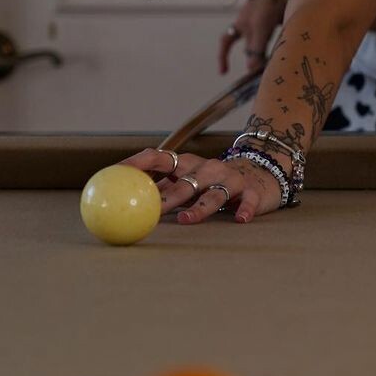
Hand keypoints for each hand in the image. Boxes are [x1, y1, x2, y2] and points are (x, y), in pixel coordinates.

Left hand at [119, 148, 285, 224]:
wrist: (257, 175)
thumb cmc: (210, 183)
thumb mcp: (185, 182)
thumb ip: (158, 189)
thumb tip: (118, 201)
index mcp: (186, 163)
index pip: (159, 157)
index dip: (138, 163)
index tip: (117, 172)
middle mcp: (206, 167)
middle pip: (185, 180)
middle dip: (167, 194)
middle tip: (150, 209)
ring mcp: (229, 178)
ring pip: (213, 193)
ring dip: (199, 207)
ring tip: (185, 219)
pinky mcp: (250, 192)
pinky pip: (247, 201)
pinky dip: (244, 209)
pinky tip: (239, 218)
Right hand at [220, 0, 287, 74]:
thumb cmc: (269, 2)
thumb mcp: (260, 27)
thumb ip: (256, 48)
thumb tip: (251, 69)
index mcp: (241, 23)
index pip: (226, 41)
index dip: (223, 57)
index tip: (222, 73)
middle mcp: (251, 22)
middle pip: (250, 47)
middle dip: (254, 61)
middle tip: (262, 78)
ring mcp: (265, 19)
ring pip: (264, 42)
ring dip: (267, 54)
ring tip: (275, 67)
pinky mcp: (279, 18)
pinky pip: (277, 35)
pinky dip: (280, 44)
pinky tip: (287, 50)